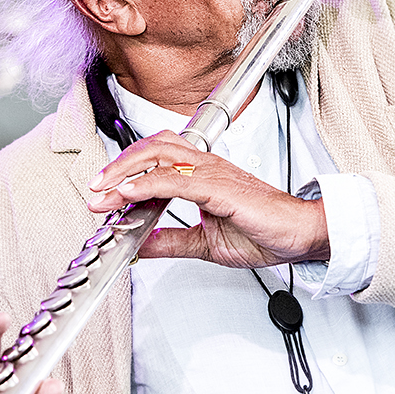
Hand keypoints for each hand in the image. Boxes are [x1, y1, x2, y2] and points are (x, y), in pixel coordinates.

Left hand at [85, 129, 329, 267]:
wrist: (299, 236)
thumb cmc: (264, 232)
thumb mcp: (204, 243)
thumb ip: (170, 241)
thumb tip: (138, 245)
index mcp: (202, 175)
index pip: (156, 159)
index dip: (125, 171)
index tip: (101, 194)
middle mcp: (206, 166)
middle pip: (153, 148)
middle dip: (118, 166)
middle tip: (95, 190)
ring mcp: (213, 173)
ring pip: (160, 157)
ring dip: (125, 172)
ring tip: (103, 192)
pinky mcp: (220, 188)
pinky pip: (177, 181)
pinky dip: (148, 185)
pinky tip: (129, 195)